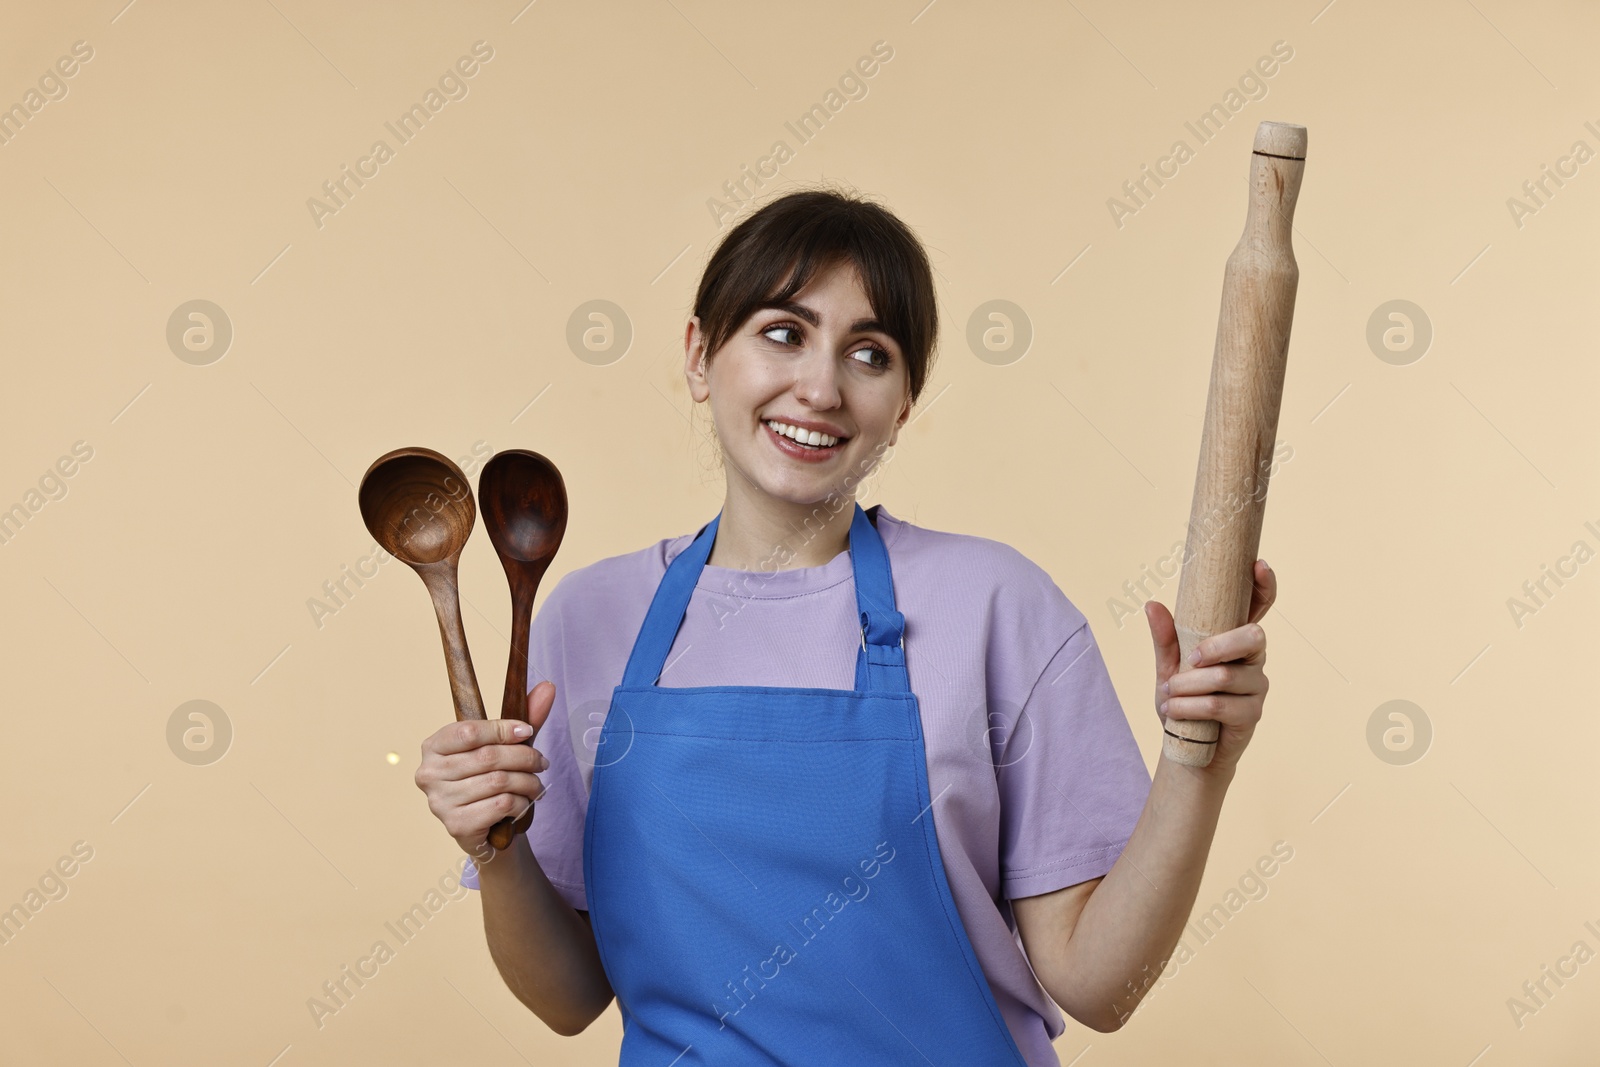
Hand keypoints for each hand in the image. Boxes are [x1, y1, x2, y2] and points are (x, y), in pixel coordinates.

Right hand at [415, 680, 556, 853]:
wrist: (486, 828)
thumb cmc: (490, 778)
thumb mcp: (504, 745)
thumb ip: (524, 716)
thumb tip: (548, 687)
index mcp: (434, 746)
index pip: (469, 731)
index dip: (503, 729)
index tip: (528, 731)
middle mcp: (429, 773)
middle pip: (488, 757)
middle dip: (525, 758)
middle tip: (542, 763)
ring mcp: (439, 802)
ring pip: (498, 782)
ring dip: (528, 782)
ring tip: (537, 785)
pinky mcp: (456, 825)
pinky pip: (500, 805)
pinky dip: (520, 802)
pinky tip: (523, 803)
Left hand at [1144, 560, 1275, 778]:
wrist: (1186, 746)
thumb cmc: (1183, 701)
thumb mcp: (1168, 667)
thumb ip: (1165, 638)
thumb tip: (1153, 604)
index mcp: (1235, 640)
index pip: (1258, 608)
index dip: (1264, 586)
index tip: (1259, 565)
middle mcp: (1253, 659)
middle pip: (1252, 637)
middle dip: (1217, 646)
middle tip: (1189, 660)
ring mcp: (1256, 686)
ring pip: (1226, 677)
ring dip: (1189, 686)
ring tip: (1168, 695)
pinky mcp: (1252, 714)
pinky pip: (1221, 704)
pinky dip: (1189, 707)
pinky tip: (1173, 711)